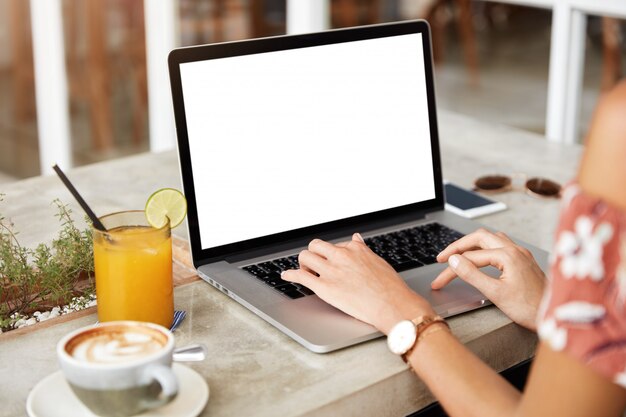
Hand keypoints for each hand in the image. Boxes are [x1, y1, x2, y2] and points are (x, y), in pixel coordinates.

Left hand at [282, 233, 435, 334]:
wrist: (393, 305)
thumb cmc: (390, 288)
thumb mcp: (378, 262)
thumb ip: (363, 250)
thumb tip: (356, 238)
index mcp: (355, 249)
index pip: (336, 244)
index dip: (331, 254)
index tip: (330, 259)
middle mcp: (341, 256)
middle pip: (316, 245)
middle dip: (314, 254)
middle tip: (314, 264)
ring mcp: (332, 271)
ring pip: (306, 256)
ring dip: (303, 263)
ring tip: (305, 271)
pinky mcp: (324, 287)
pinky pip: (301, 276)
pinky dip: (290, 275)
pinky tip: (286, 276)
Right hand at [432, 228, 546, 330]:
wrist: (555, 316)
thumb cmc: (530, 309)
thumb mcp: (495, 293)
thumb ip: (472, 274)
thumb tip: (454, 260)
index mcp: (507, 255)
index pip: (470, 258)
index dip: (451, 269)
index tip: (439, 280)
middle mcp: (515, 250)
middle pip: (479, 238)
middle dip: (458, 246)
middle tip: (442, 257)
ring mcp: (521, 254)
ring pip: (491, 239)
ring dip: (472, 244)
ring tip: (459, 254)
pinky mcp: (524, 261)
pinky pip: (501, 245)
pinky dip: (486, 248)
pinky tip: (482, 257)